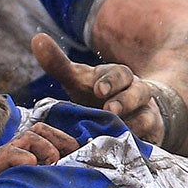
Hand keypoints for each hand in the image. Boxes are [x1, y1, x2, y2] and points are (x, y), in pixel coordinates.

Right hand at [0, 120, 78, 187]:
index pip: (43, 135)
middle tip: (66, 156)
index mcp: (19, 157)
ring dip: (46, 149)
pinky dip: (25, 159)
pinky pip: (10, 154)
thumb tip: (68, 183)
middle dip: (58, 139)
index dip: (62, 139)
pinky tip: (30, 172)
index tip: (76, 151)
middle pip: (38, 130)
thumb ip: (42, 183)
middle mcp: (9, 154)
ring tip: (50, 166)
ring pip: (28, 137)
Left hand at [31, 33, 166, 142]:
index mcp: (118, 78)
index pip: (119, 74)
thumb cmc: (95, 94)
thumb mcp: (78, 79)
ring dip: (135, 123)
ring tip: (118, 130)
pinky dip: (140, 144)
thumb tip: (37, 39)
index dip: (110, 81)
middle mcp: (136, 93)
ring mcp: (146, 115)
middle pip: (139, 92)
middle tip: (109, 109)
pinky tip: (127, 148)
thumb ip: (58, 64)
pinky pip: (150, 141)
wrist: (128, 114)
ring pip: (147, 117)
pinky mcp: (150, 138)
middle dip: (125, 100)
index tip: (98, 89)